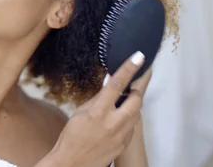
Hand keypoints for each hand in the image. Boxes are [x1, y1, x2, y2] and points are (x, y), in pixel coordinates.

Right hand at [47, 51, 152, 166]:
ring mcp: (122, 134)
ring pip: (137, 113)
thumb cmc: (72, 136)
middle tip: (139, 77)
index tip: (139, 56)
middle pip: (136, 99)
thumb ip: (98, 98)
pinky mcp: (125, 143)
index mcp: (99, 111)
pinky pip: (132, 126)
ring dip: (133, 103)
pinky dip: (128, 118)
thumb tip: (109, 83)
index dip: (129, 68)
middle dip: (138, 87)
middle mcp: (113, 122)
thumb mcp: (81, 112)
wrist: (73, 163)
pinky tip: (118, 118)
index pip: (117, 84)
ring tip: (126, 98)